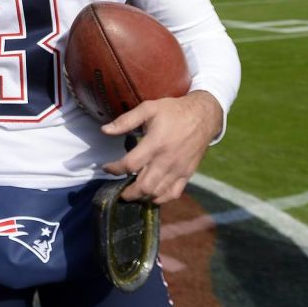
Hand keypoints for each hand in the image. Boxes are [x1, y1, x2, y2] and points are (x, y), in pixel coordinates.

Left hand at [101, 91, 222, 204]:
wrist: (203, 116)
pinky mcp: (187, 173)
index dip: (114, 169)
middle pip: (143, 186)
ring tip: (133, 192)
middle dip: (128, 192)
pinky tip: (152, 194)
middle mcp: (167, 160)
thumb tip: (104, 130)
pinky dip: (161, 198)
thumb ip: (126, 120)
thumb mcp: (148, 108)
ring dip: (142, 196)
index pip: (130, 164)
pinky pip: (173, 194)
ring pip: (157, 193)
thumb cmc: (173, 110)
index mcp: (155, 144)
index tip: (107, 167)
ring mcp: (178, 169)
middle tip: (119, 190)